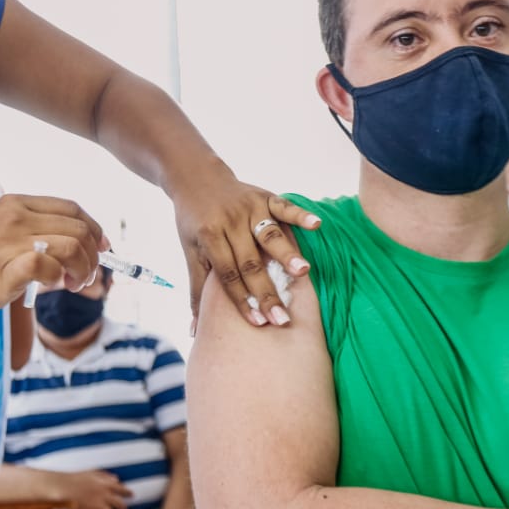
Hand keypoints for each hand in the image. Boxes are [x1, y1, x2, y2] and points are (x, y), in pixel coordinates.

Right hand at [0, 195, 106, 324]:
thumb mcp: (0, 236)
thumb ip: (34, 237)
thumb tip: (73, 256)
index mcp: (16, 204)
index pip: (72, 208)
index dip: (95, 228)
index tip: (103, 249)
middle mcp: (16, 216)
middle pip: (79, 228)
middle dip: (93, 255)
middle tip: (84, 278)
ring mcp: (11, 240)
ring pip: (72, 245)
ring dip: (83, 269)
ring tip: (72, 285)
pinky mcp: (7, 267)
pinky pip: (50, 266)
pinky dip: (59, 279)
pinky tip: (51, 287)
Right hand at [57, 470, 131, 508]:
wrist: (63, 487)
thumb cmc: (76, 478)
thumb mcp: (93, 473)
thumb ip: (106, 476)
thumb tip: (116, 479)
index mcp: (105, 485)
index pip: (122, 490)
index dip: (128, 493)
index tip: (132, 495)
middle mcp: (104, 496)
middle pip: (120, 505)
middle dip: (123, 508)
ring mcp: (97, 506)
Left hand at [172, 161, 319, 328]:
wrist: (196, 178)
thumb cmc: (195, 222)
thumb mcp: (191, 253)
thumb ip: (197, 290)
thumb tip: (195, 331)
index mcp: (209, 237)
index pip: (228, 274)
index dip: (242, 300)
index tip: (259, 323)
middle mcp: (230, 222)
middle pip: (251, 263)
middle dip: (267, 292)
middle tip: (283, 318)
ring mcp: (249, 208)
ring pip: (270, 235)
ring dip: (287, 254)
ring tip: (303, 272)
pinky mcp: (264, 196)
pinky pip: (284, 206)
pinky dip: (300, 215)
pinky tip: (317, 225)